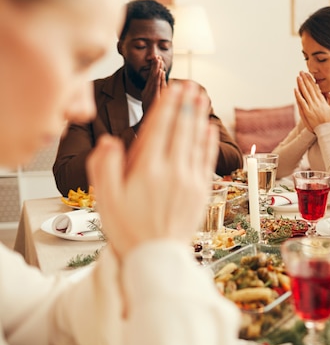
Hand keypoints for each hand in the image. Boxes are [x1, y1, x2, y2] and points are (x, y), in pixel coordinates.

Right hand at [87, 81, 216, 258]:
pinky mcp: (201, 191)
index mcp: (148, 170)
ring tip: (202, 97)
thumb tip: (110, 142)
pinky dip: (209, 141)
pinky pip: (207, 159)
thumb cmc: (128, 230)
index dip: (168, 106)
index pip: (160, 129)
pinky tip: (209, 128)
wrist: (156, 258)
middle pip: (182, 130)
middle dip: (186, 105)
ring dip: (199, 117)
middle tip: (190, 85)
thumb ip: (105, 168)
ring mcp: (190, 181)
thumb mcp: (105, 201)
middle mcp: (172, 172)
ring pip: (196, 141)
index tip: (173, 89)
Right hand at [142, 56, 166, 114]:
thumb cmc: (150, 114)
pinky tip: (160, 72)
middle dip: (155, 66)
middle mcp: (148, 92)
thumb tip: (162, 88)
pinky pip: (156, 87)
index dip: (154, 68)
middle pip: (152, 77)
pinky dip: (158, 78)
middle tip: (157, 56)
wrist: (146, 125)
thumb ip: (155, 94)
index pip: (151, 78)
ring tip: (159, 61)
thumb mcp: (151, 102)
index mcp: (148, 92)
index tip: (157, 59)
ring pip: (154, 80)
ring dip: (156, 69)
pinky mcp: (154, 98)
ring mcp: (151, 95)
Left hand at [294, 71, 329, 131]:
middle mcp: (317, 102)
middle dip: (305, 79)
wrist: (325, 130)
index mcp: (322, 100)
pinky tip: (295, 89)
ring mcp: (311, 107)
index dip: (311, 80)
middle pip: (310, 88)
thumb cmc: (328, 119)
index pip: (316, 88)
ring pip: (305, 93)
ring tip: (298, 77)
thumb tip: (329, 92)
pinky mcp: (307, 112)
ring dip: (301, 84)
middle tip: (301, 72)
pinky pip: (302, 102)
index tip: (308, 74)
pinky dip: (298, 95)